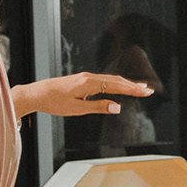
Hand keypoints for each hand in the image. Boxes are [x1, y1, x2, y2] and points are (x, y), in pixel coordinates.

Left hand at [20, 72, 153, 116]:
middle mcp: (89, 77)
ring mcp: (85, 78)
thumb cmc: (54, 102)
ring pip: (110, 80)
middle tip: (149, 91)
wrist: (36, 93)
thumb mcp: (77, 109)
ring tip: (140, 88)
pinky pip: (103, 81)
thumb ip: (98, 107)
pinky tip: (120, 87)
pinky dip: (115, 84)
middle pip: (116, 80)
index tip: (146, 92)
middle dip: (133, 86)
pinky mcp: (82, 80)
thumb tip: (118, 107)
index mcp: (89, 83)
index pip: (116, 86)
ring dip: (126, 84)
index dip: (133, 90)